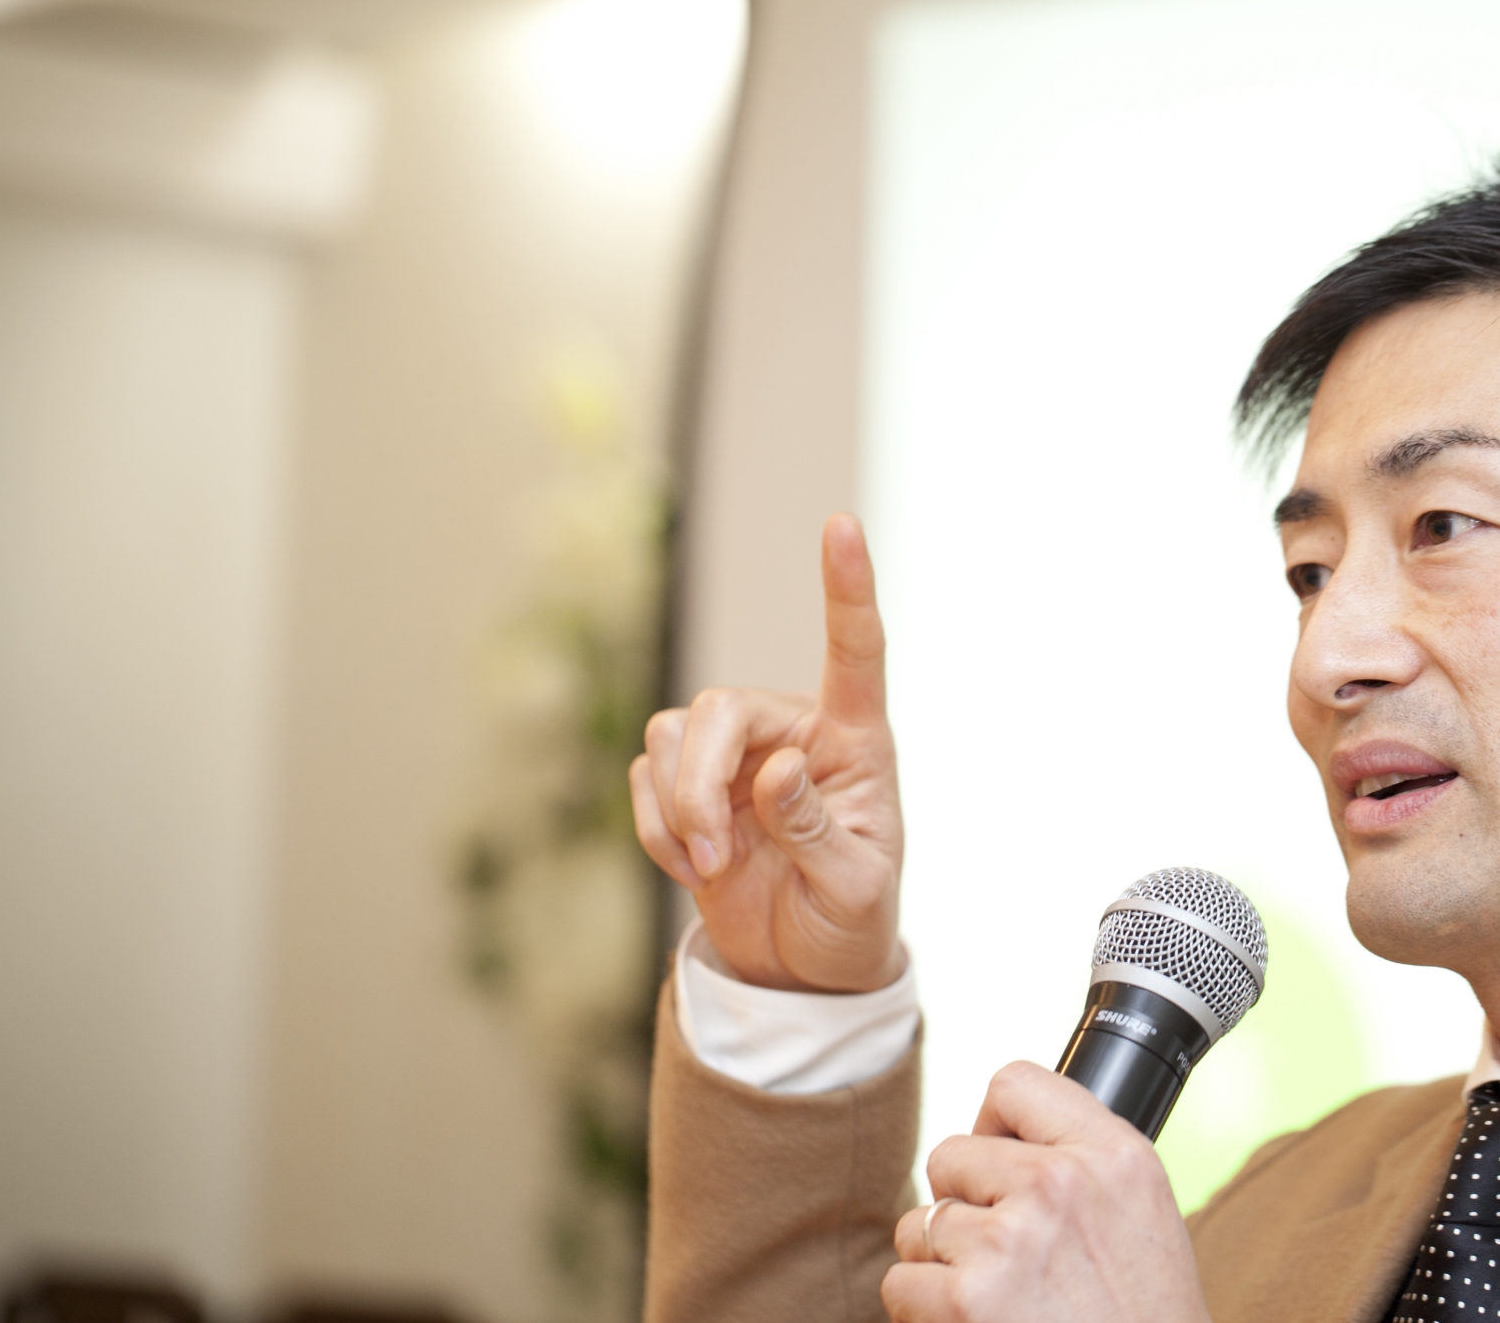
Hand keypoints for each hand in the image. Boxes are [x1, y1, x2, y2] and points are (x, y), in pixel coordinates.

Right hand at [628, 514, 904, 991]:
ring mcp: (735, 755)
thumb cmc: (847, 925)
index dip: (847, 589)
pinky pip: (643, 778)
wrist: (801, 974)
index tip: (842, 525)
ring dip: (677, 810)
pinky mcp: (687, 784)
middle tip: (709, 856)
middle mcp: (794, 731)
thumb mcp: (853, 892)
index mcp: (856, 743)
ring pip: (672, 735)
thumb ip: (816, 831)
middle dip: (698, 783)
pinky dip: (656, 830)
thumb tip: (775, 771)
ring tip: (713, 869)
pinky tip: (695, 868)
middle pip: (721, 707)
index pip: (855, 652)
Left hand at [883, 1063, 1211, 1322]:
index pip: (1016, 1084)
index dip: (995, 1126)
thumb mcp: (1142, 1213)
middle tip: (1006, 1257)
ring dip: (943, 1264)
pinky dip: (923, 1312)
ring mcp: (1011, 1241)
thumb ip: (1079, 1163)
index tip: (1003, 1164)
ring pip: (920, 1224)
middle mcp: (1062, 1184)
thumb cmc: (1145, 1317)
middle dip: (964, 1206)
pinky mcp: (967, 1300)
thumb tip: (998, 1140)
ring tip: (996, 1301)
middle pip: (951, 1155)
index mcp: (1116, 1154)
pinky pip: (902, 1282)